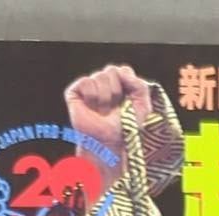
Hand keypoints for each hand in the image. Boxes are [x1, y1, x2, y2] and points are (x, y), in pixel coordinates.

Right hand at [64, 63, 152, 177]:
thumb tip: (122, 71)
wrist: (110, 143)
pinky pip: (87, 82)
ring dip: (106, 97)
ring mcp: (89, 86)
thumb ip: (140, 85)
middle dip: (117, 91)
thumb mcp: (143, 107)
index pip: (124, 70)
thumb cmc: (126, 129)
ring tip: (103, 111)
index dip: (128, 84)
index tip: (128, 102)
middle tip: (114, 109)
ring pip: (100, 76)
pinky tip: (92, 108)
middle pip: (112, 70)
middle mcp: (103, 84)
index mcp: (120, 86)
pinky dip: (92, 96)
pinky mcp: (75, 91)